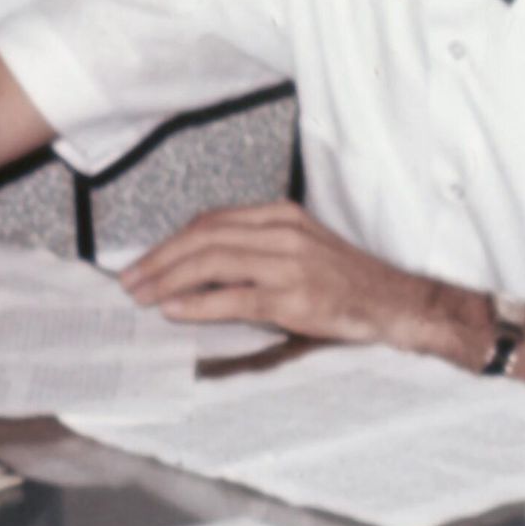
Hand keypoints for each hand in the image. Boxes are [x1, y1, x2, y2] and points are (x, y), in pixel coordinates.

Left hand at [120, 201, 433, 343]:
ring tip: (143, 295)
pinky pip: (235, 297)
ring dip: (169, 279)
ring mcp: (290, 264)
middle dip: (159, 259)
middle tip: (129, 280)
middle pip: (204, 237)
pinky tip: (175, 310)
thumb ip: (256, 250)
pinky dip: (199, 303)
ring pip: (213, 262)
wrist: (395, 303)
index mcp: (282, 216)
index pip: (212, 221)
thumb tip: (200, 268)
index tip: (144, 261)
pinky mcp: (295, 297)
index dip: (171, 241)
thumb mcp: (300, 249)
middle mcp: (283, 232)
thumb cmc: (346, 282)